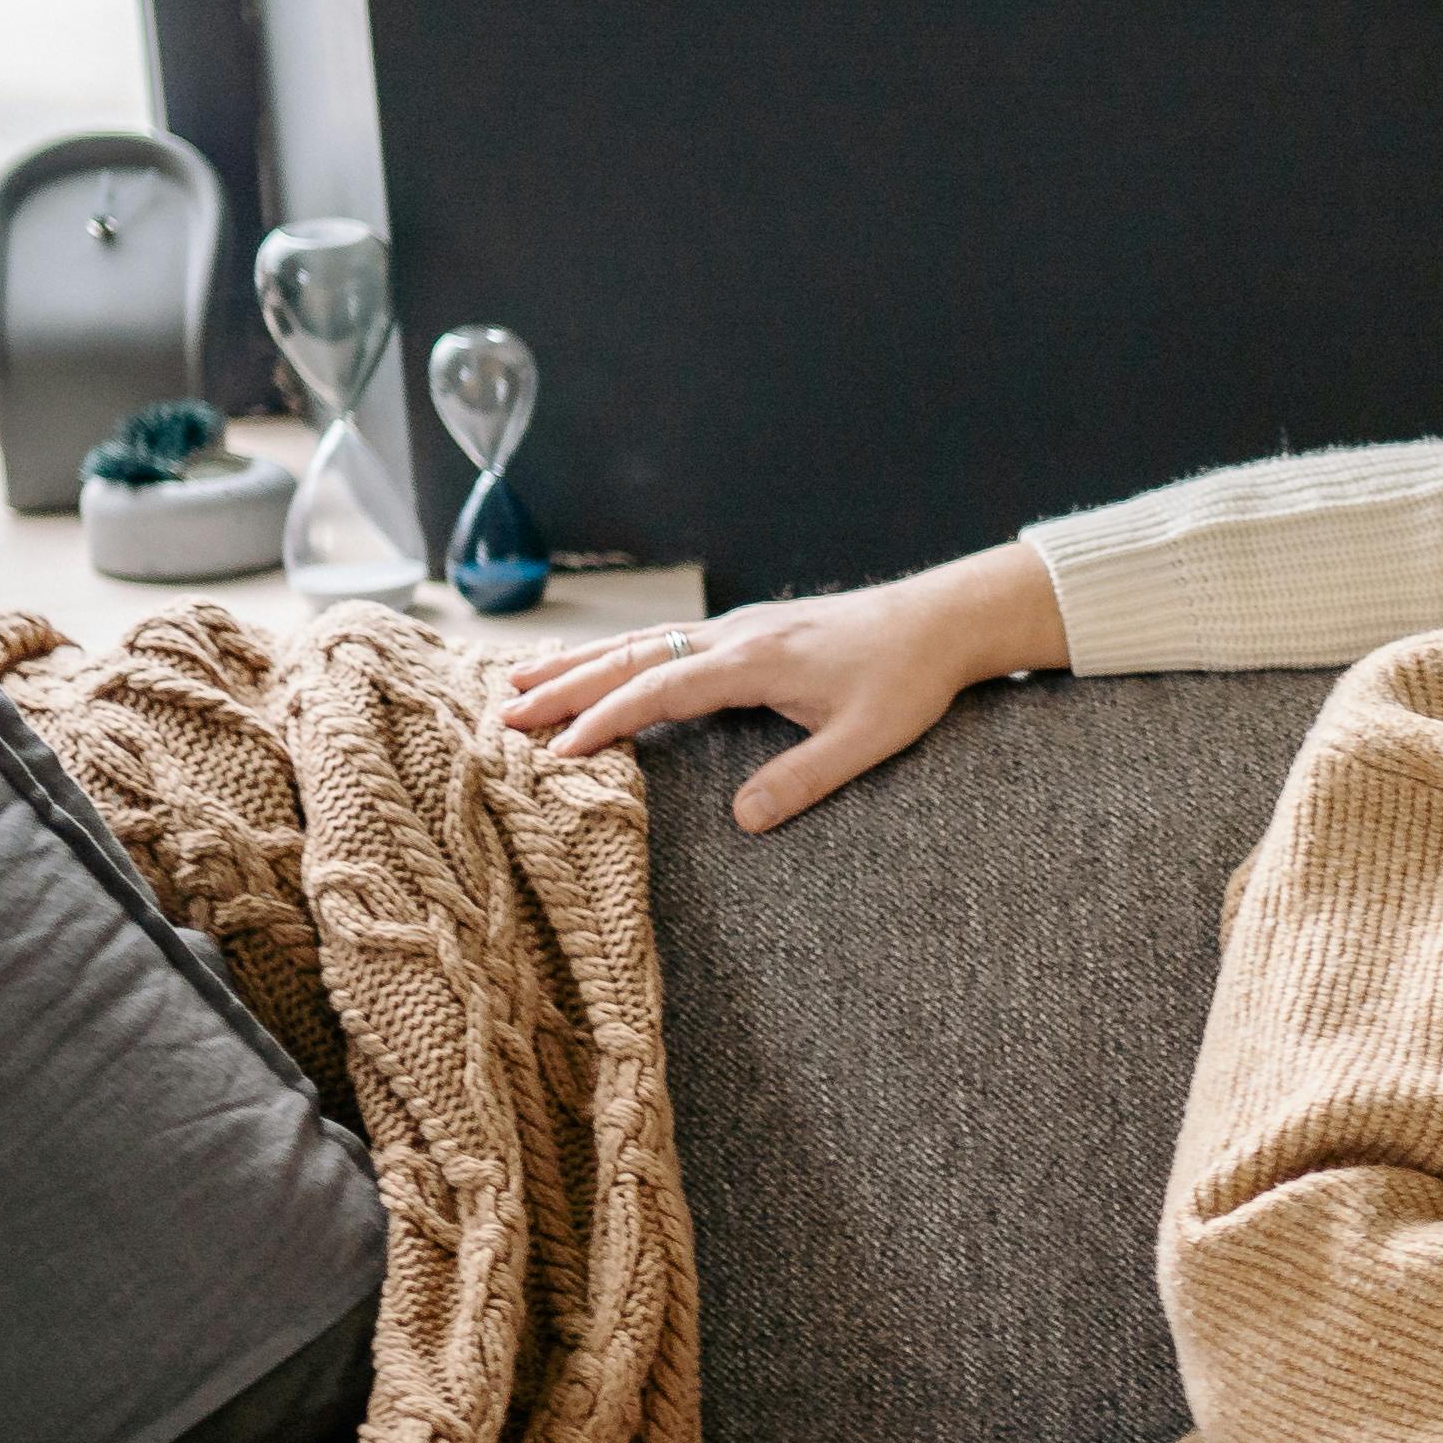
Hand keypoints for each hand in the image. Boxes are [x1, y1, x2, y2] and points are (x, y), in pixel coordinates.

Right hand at [496, 540, 1069, 832]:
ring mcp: (735, 628)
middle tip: (501, 716)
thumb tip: (742, 821)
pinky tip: (597, 664)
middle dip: (563, 689)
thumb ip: (804, 779)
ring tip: (519, 684)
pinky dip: (618, 654)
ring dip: (579, 665)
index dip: (605, 722)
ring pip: (640, 643)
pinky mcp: (745, 632)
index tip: (558, 754)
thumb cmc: (908, 681)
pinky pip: (663, 640)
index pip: (658, 691)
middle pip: (630, 659)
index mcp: (752, 661)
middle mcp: (732, 636)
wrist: (941, 621)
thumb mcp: (866, 740)